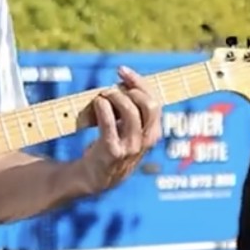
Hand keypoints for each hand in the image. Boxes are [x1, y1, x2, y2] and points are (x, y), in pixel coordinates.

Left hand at [75, 66, 162, 194]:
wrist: (94, 177)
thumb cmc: (110, 147)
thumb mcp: (128, 130)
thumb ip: (131, 109)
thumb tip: (125, 80)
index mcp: (153, 133)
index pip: (155, 102)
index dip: (140, 83)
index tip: (123, 71)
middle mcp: (146, 141)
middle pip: (150, 106)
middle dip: (132, 88)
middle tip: (113, 86)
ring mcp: (130, 148)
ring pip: (131, 111)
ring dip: (115, 97)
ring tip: (104, 95)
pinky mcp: (112, 151)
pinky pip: (109, 123)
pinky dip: (102, 108)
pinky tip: (97, 103)